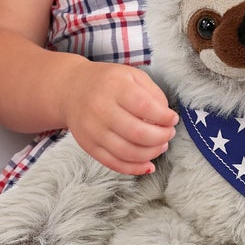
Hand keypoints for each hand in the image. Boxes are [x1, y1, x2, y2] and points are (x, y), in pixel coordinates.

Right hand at [60, 61, 177, 175]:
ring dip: (151, 153)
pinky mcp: (88, 146)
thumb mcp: (131, 75)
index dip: (164, 117)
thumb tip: (166, 118)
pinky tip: (148, 164)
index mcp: (114, 86)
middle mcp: (101, 108)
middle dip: (161, 137)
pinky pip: (114, 164)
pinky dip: (135, 168)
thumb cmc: (107, 82)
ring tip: (161, 145)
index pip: (144, 107)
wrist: (70, 89)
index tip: (173, 118)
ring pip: (127, 152)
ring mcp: (93, 130)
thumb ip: (152, 93)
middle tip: (169, 133)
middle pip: (137, 132)